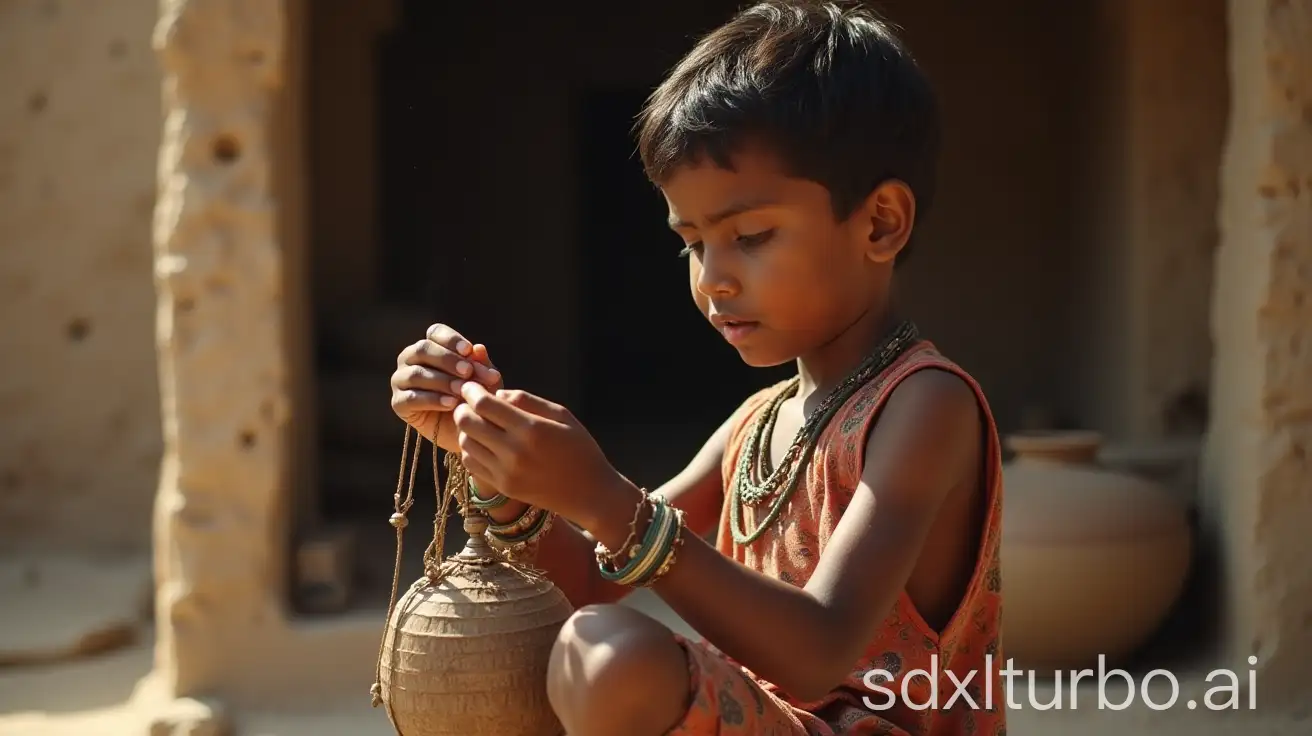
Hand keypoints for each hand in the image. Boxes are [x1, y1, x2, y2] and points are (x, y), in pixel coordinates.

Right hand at [390, 323, 502, 452]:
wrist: (468, 430)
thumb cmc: (475, 397)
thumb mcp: (484, 380)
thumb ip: (482, 364)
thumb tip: (478, 349)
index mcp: (430, 346)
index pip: (435, 333)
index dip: (450, 339)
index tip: (468, 350)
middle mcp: (410, 359)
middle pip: (423, 349)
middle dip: (447, 360)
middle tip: (468, 372)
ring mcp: (401, 380)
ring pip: (416, 374)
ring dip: (442, 381)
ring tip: (462, 391)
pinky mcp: (398, 403)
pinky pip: (411, 398)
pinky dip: (433, 400)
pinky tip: (451, 404)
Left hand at [452, 382, 639, 537]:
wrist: (589, 492)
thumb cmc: (579, 447)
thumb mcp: (562, 415)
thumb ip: (528, 400)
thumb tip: (497, 394)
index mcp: (532, 429)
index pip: (484, 405)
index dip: (472, 391)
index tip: (471, 385)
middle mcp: (515, 452)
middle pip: (467, 423)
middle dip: (463, 407)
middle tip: (469, 403)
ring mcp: (506, 473)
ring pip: (465, 443)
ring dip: (466, 429)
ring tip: (478, 423)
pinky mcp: (503, 487)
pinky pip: (471, 463)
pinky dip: (471, 449)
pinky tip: (483, 443)